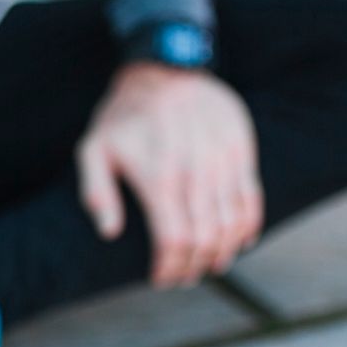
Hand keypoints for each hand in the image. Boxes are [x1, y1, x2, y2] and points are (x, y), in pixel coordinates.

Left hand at [77, 62, 262, 287]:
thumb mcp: (93, 150)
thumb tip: (110, 233)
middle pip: (205, 238)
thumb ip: (97, 193)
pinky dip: (248, 226)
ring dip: (222, 253)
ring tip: (209, 264)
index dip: (170, 268)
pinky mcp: (240, 149)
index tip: (161, 279)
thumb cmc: (124, 116)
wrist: (165, 68)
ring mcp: (222, 160)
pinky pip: (252, 198)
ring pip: (232, 224)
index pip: (173, 240)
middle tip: (183, 277)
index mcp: (158, 177)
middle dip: (194, 267)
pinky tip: (238, 242)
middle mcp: (195, 171)